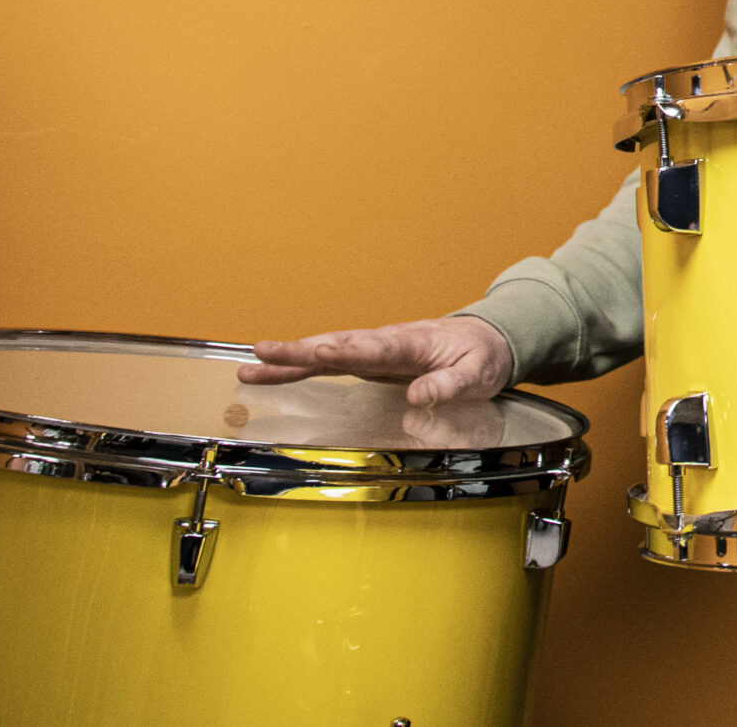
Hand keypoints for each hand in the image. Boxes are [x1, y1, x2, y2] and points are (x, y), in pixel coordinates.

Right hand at [239, 316, 514, 407]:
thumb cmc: (481, 356)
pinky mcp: (367, 360)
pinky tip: (269, 373)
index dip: (348, 350)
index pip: (376, 348)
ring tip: (249, 366)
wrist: (487, 340)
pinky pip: (328, 362)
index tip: (321, 350)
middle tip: (263, 352)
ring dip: (289, 359)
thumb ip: (450, 385)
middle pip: (338, 345)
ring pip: (326, 351)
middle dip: (301, 350)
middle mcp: (386, 343)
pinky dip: (299, 366)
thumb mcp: (478, 375)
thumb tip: (420, 396)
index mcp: (413, 344)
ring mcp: (374, 350)